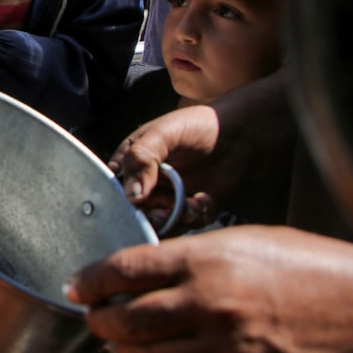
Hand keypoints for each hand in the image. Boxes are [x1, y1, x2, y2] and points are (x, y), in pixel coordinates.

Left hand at [66, 225, 352, 352]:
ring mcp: (226, 350)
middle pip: (126, 319)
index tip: (78, 286)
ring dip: (127, 351)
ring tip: (122, 342)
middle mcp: (209, 304)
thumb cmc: (312, 268)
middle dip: (100, 319)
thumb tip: (147, 274)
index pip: (125, 269)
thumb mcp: (247, 243)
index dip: (91, 279)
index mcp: (208, 259)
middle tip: (95, 315)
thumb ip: (192, 259)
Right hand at [109, 69, 293, 230]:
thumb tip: (132, 196)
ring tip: (191, 203)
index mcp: (130, 165)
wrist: (240, 135)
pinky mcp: (189, 212)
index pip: (113, 190)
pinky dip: (194, 217)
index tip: (137, 200)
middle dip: (149, 214)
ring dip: (173, 218)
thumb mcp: (163, 134)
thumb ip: (142, 158)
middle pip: (133, 213)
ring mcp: (166, 200)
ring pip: (157, 224)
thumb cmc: (197, 126)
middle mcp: (145, 185)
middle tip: (166, 208)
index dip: (121, 200)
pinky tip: (204, 200)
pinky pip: (184, 225)